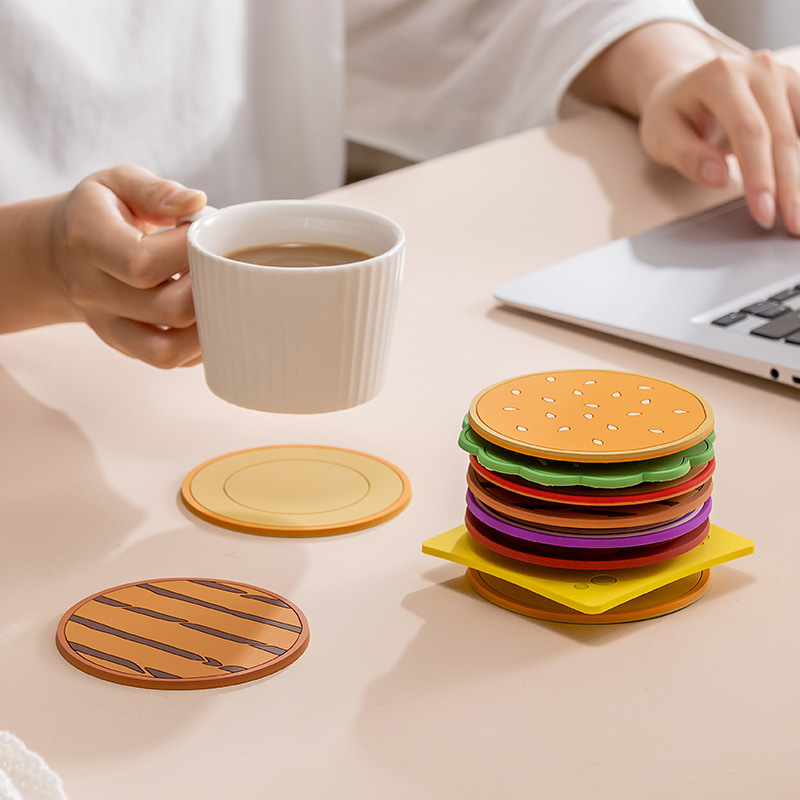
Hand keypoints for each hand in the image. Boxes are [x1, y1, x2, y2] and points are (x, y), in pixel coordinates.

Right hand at [51, 165, 206, 366]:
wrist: (62, 254)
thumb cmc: (100, 214)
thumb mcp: (118, 184)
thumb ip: (155, 191)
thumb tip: (196, 202)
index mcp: (88, 241)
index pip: (143, 262)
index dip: (189, 252)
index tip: (206, 234)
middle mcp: (92, 291)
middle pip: (168, 309)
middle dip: (210, 288)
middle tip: (223, 266)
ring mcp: (108, 326)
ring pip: (168, 350)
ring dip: (209, 326)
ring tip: (223, 294)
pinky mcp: (126, 346)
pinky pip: (168, 359)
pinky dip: (198, 345)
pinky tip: (210, 315)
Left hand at [639, 50, 799, 233]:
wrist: (682, 86)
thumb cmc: (671, 115)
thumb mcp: (662, 137)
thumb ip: (687, 156)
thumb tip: (719, 178)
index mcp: (720, 77)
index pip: (749, 132)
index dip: (759, 176)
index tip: (763, 213)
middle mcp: (758, 69)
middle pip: (782, 135)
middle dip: (789, 185)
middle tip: (792, 224)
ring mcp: (782, 75)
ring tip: (799, 215)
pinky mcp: (796, 88)